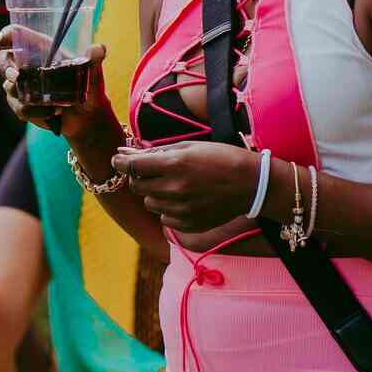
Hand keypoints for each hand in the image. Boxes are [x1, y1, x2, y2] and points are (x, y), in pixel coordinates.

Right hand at [0, 32, 110, 135]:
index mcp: (41, 49)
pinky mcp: (21, 104)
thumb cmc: (90, 87)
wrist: (87, 117)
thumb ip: (94, 60)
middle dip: (5, 67)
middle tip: (15, 77)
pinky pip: (19, 107)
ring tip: (53, 105)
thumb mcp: (93, 73)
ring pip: (10, 87)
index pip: (16, 35)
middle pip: (3, 59)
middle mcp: (27, 65)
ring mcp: (22, 85)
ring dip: (27, 97)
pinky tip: (50, 114)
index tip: (1, 41)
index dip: (6, 35)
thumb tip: (98, 48)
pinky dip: (34, 112)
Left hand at [111, 140, 258, 232]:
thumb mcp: (188, 147)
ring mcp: (181, 209)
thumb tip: (124, 152)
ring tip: (174, 184)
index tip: (119, 159)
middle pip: (136, 186)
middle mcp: (175, 189)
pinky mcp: (189, 224)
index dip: (121, 162)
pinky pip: (165, 218)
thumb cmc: (220, 158)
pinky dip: (168, 209)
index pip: (132, 166)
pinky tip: (185, 199)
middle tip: (152, 170)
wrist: (252, 184)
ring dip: (154, 193)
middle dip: (139, 177)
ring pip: (149, 203)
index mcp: (174, 164)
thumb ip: (154, 152)